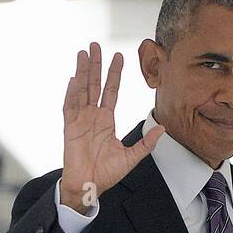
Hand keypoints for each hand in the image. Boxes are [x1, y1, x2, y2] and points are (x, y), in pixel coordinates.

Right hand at [59, 42, 163, 211]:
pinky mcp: (70, 129)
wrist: (90, 187)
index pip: (111, 91)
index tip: (118, 57)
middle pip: (94, 85)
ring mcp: (80, 121)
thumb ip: (146, 143)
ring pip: (81, 90)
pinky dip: (71, 93)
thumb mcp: (131, 156)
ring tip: (83, 53)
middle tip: (95, 45)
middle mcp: (92, 117)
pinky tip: (74, 78)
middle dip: (95, 65)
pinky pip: (70, 107)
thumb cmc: (107, 174)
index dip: (114, 74)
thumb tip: (163, 129)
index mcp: (106, 121)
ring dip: (82, 72)